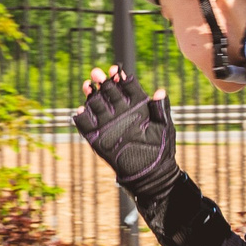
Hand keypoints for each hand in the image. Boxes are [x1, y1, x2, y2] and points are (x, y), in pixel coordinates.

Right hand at [75, 67, 181, 193]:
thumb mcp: (164, 127)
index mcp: (137, 106)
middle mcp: (121, 113)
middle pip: (108, 92)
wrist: (151, 174)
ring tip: (88, 86)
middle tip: (97, 73)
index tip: (116, 71)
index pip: (126, 86)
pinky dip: (82, 118)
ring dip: (90, 95)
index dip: (119, 77)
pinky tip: (81, 110)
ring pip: (96, 105)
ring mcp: (109, 124)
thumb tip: (160, 91)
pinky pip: (87, 126)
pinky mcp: (98, 139)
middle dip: (102, 81)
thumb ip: (161, 109)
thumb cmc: (161, 149)